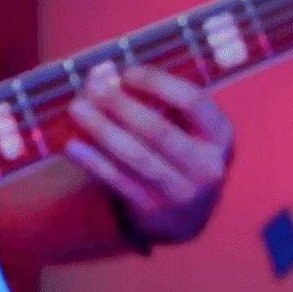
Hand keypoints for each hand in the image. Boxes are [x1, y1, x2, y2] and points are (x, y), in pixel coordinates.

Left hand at [65, 65, 234, 246]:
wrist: (183, 219)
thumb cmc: (177, 154)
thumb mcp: (180, 126)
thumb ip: (148, 97)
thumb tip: (101, 72)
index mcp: (219, 134)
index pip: (192, 101)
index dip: (156, 82)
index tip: (126, 72)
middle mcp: (207, 165)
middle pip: (158, 130)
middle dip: (120, 104)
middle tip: (92, 86)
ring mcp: (181, 192)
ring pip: (135, 156)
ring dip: (102, 129)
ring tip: (76, 109)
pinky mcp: (153, 211)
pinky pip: (118, 181)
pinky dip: (93, 161)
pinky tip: (73, 145)